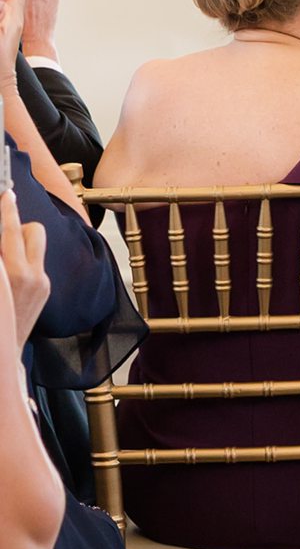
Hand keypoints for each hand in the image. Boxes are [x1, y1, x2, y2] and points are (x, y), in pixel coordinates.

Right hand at [1, 174, 47, 350]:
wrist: (3, 353)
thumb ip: (0, 256)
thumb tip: (5, 235)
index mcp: (14, 275)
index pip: (10, 231)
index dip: (7, 210)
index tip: (6, 194)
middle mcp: (31, 277)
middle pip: (33, 231)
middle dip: (16, 226)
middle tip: (3, 231)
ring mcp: (42, 284)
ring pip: (36, 245)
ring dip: (20, 244)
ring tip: (5, 257)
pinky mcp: (45, 290)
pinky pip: (35, 262)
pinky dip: (22, 261)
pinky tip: (10, 277)